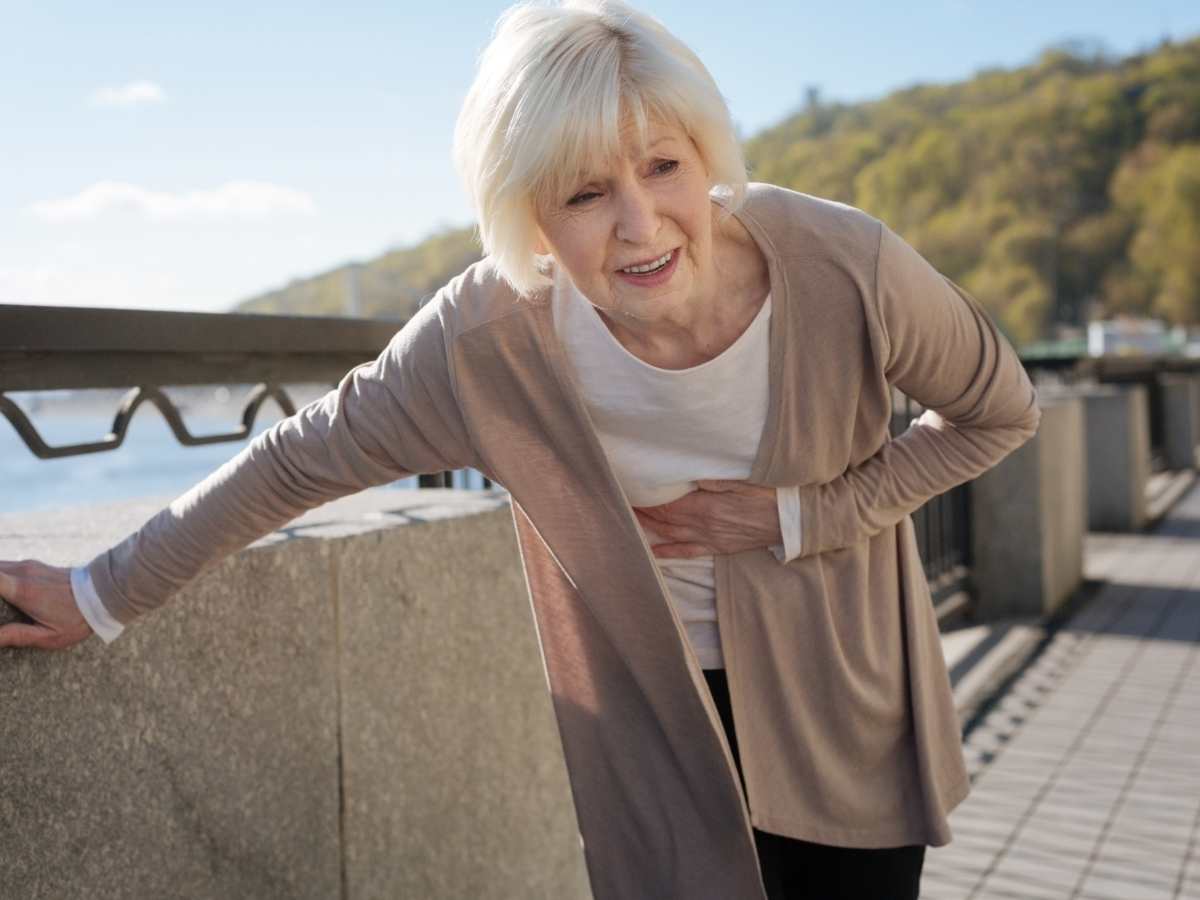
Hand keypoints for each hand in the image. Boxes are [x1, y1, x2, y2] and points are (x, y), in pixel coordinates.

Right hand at [0, 560, 91, 649]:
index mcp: (24, 591)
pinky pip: (6, 567)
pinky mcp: (34, 564)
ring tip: (2, 604)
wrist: (103, 594)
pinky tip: (3, 594)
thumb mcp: (50, 635)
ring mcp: (29, 566)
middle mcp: (24, 573)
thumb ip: (17, 636)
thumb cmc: (78, 618)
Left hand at [633, 480, 781, 558]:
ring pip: (670, 534)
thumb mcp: (743, 479)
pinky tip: (652, 552)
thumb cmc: (770, 495)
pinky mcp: (717, 547)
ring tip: (631, 519)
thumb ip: (714, 477)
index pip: (667, 504)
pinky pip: (686, 552)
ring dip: (649, 527)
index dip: (647, 499)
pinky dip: (667, 553)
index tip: (631, 490)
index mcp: (706, 507)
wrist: (791, 522)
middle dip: (642, 511)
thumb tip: (689, 474)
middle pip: (664, 519)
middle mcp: (703, 525)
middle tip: (623, 502)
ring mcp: (709, 538)